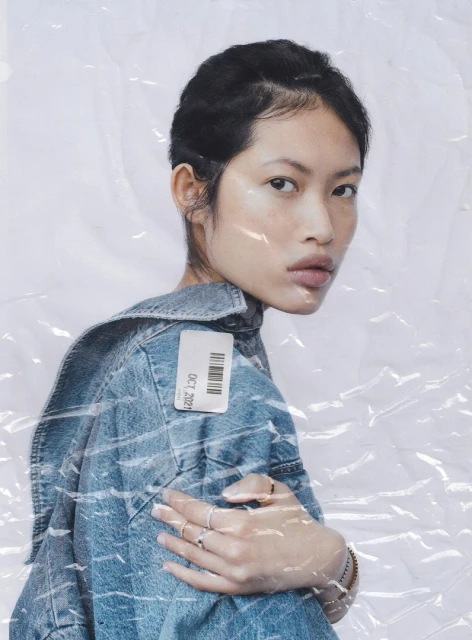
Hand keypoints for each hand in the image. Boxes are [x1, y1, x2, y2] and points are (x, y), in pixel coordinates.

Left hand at [150, 473, 345, 594]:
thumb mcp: (278, 492)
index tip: (167, 494)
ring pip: (194, 556)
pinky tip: (169, 565)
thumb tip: (224, 494)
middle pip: (193, 532)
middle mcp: (234, 548)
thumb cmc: (297, 520)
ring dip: (174, 542)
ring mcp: (234, 571)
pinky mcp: (237, 587)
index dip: (181, 502)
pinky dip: (183, 574)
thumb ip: (251, 485)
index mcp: (242, 523)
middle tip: (155, 510)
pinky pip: (203, 582)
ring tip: (159, 532)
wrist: (317, 557)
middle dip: (171, 519)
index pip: (200, 511)